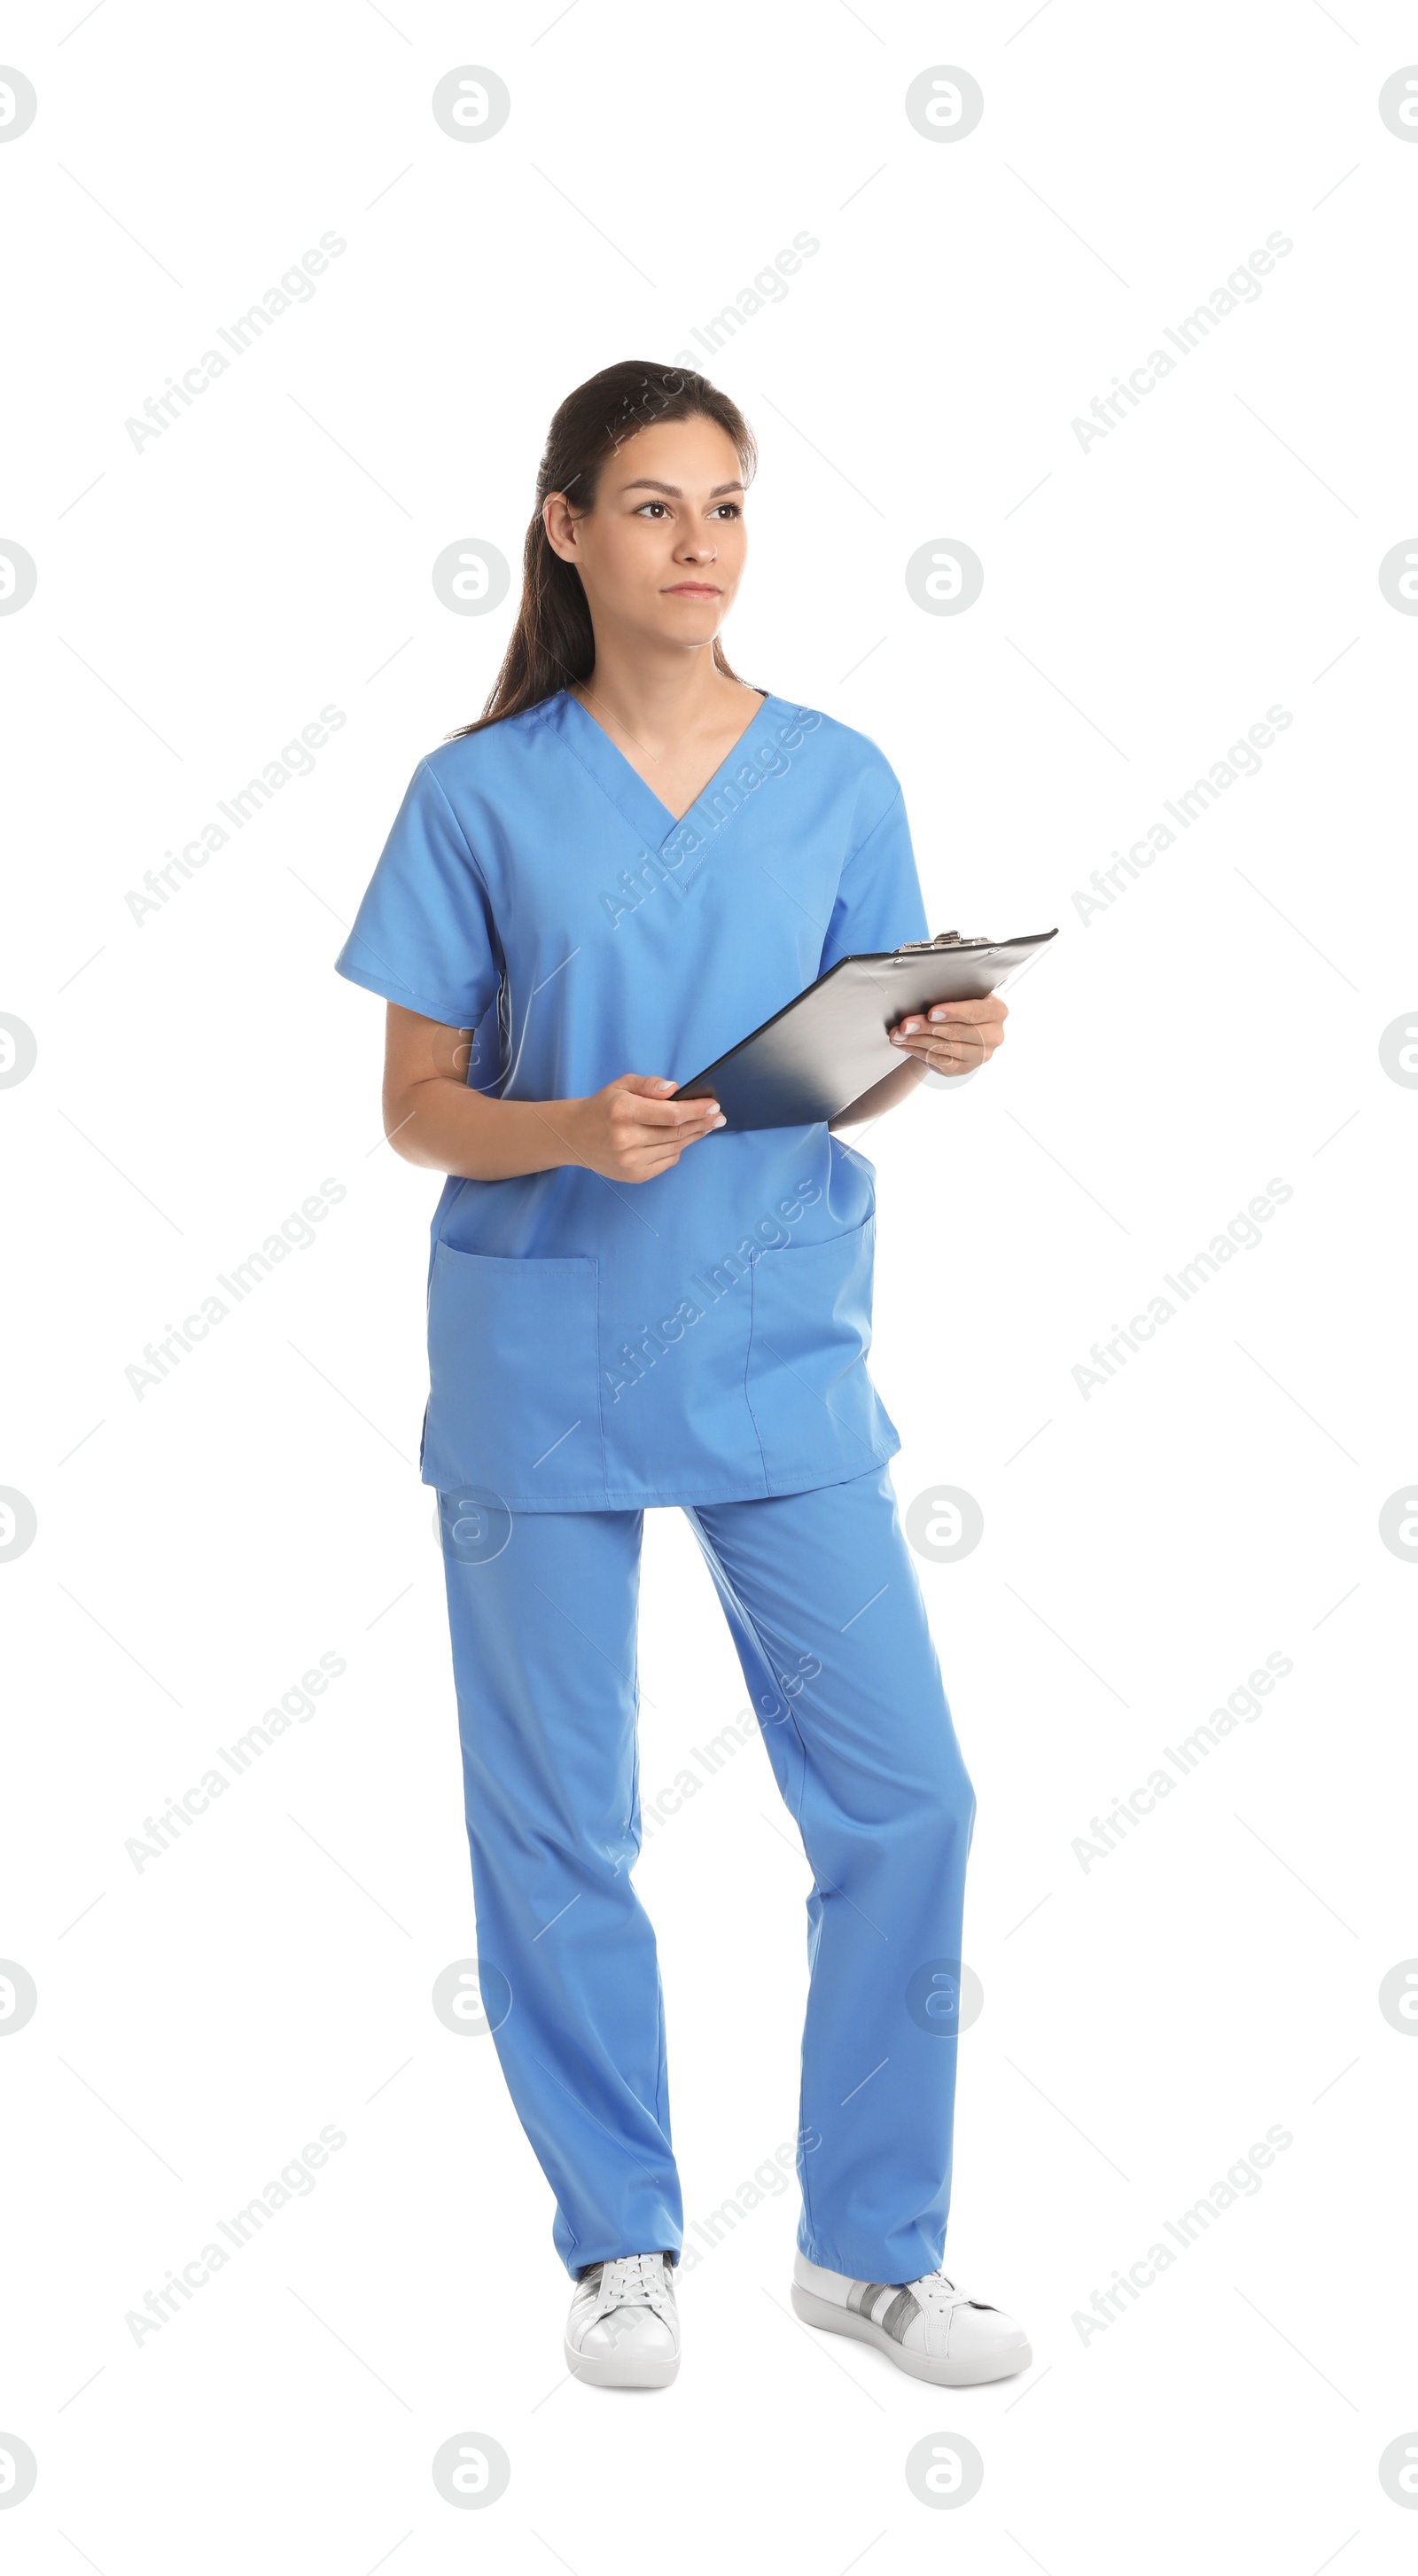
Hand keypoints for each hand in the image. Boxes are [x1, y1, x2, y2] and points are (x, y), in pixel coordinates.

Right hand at [563, 1075, 723, 1181]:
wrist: (575, 1135)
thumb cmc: (603, 1106)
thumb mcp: (622, 1085)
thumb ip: (649, 1085)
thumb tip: (676, 1090)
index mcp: (623, 1112)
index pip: (671, 1114)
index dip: (697, 1110)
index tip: (714, 1105)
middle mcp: (626, 1139)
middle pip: (677, 1133)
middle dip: (702, 1123)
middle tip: (719, 1117)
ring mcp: (630, 1161)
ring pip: (675, 1148)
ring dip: (694, 1136)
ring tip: (706, 1126)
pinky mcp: (634, 1175)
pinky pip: (667, 1161)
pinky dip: (677, 1149)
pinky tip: (683, 1139)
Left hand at [888, 994, 1006, 1075]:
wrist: (954, 1029)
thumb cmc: (957, 1005)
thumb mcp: (960, 993)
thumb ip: (953, 990)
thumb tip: (931, 984)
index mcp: (997, 1010)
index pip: (976, 1011)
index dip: (953, 1012)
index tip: (931, 1012)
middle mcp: (994, 1035)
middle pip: (957, 1031)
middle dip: (927, 1027)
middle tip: (905, 1024)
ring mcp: (981, 1055)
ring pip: (945, 1047)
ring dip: (917, 1040)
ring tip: (899, 1033)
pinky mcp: (965, 1069)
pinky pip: (939, 1061)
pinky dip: (918, 1051)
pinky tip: (904, 1043)